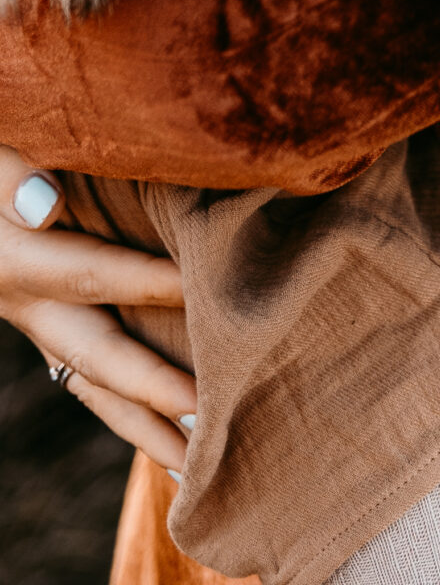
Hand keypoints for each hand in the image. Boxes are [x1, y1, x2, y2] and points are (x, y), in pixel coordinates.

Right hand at [0, 143, 195, 471]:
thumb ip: (8, 176)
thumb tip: (44, 204)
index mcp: (17, 263)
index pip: (96, 275)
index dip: (156, 283)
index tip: (215, 297)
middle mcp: (27, 306)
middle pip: (98, 356)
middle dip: (153, 390)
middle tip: (210, 422)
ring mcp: (36, 324)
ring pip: (92, 384)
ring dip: (141, 424)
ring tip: (194, 465)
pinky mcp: (46, 325)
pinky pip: (87, 376)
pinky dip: (124, 406)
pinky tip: (164, 433)